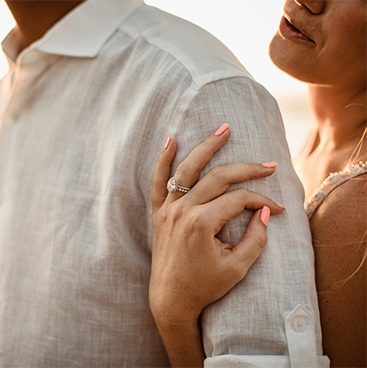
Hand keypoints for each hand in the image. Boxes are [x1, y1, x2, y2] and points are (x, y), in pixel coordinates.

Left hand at [149, 124, 285, 324]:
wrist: (170, 300)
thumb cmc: (205, 287)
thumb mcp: (238, 268)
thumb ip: (255, 238)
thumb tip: (264, 210)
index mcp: (201, 224)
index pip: (238, 199)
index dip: (262, 201)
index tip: (278, 210)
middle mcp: (182, 212)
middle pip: (218, 178)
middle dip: (247, 169)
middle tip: (270, 164)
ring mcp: (167, 211)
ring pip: (187, 170)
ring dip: (206, 147)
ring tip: (223, 128)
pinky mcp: (158, 214)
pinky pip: (158, 182)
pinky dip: (163, 160)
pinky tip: (171, 140)